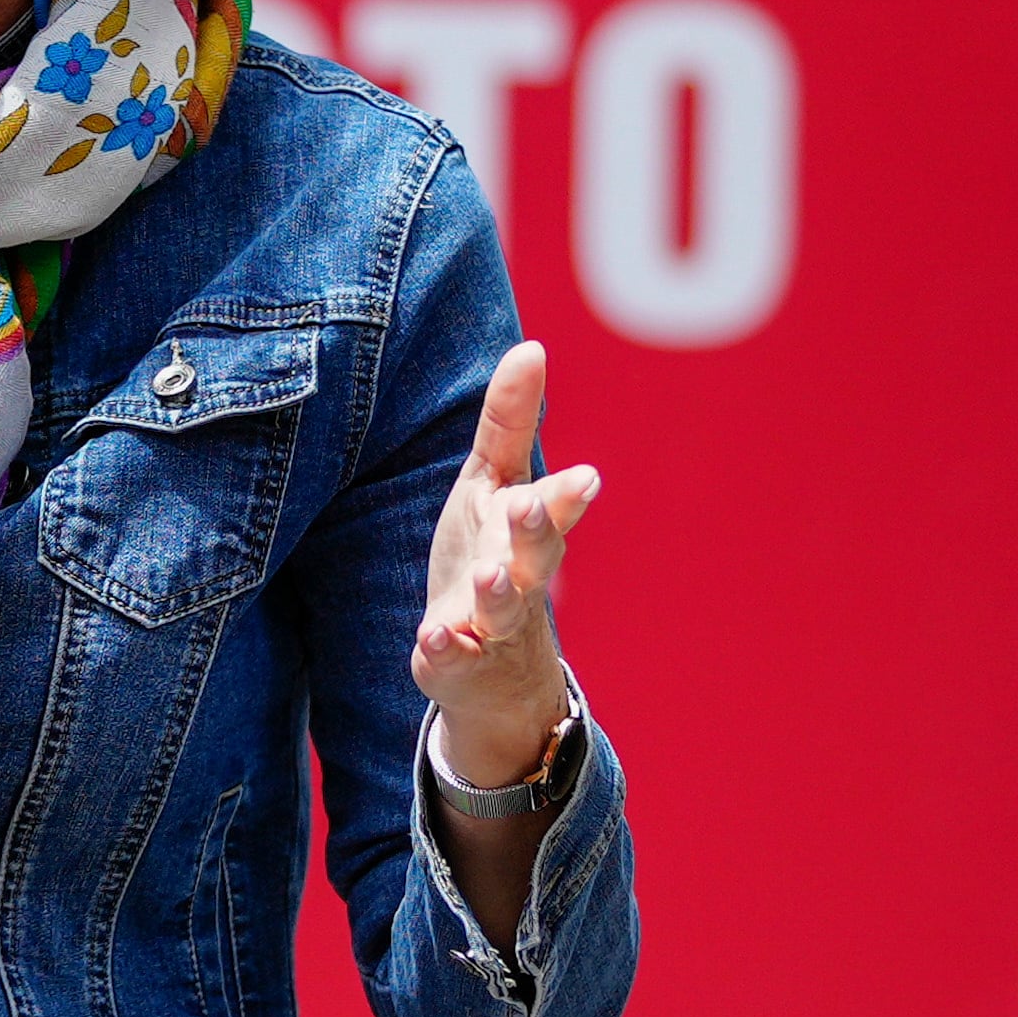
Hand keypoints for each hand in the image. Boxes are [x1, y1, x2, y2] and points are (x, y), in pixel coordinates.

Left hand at [415, 339, 599, 789]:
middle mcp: (519, 576)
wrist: (491, 670)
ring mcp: (491, 624)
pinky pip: (454, 659)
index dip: (566, 496)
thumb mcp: (493, 487)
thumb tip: (531, 347)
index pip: (552, 508)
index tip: (584, 478)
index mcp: (528, 530)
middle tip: (536, 507)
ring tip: (490, 576)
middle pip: (536, 556)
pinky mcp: (457, 661)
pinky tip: (433, 637)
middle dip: (539, 533)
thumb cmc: (491, 555)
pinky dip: (446, 649)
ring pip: (501, 609)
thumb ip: (509, 423)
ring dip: (498, 592)